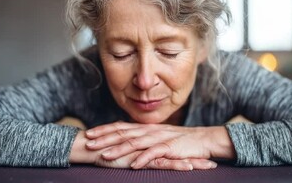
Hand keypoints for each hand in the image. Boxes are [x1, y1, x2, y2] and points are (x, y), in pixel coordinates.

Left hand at [85, 122, 234, 168]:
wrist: (203, 140)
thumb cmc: (179, 141)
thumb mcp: (157, 137)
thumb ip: (142, 138)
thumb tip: (127, 140)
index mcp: (145, 128)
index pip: (120, 127)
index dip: (104, 130)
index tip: (89, 133)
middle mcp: (149, 131)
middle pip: (123, 133)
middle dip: (104, 138)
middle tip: (88, 142)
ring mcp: (159, 138)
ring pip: (135, 143)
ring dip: (118, 150)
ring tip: (104, 155)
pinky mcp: (170, 148)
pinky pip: (155, 153)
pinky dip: (143, 159)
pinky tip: (133, 165)